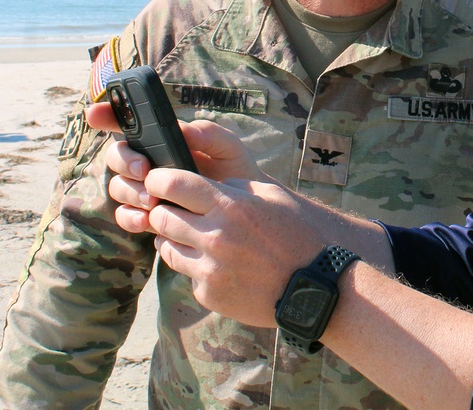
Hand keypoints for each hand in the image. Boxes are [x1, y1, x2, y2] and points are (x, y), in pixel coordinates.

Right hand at [86, 102, 266, 230]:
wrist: (245, 211)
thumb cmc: (236, 171)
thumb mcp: (229, 148)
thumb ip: (209, 134)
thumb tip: (183, 130)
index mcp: (164, 139)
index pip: (129, 123)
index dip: (107, 114)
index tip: (95, 113)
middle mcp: (147, 161)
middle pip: (116, 155)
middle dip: (125, 160)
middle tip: (145, 169)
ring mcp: (143, 188)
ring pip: (118, 186)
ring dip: (131, 191)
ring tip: (155, 200)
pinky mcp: (145, 215)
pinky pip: (125, 215)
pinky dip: (131, 217)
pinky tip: (147, 220)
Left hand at [88, 102, 318, 324]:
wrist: (315, 288)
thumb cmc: (299, 235)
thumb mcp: (273, 197)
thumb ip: (236, 187)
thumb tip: (208, 185)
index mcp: (231, 207)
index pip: (174, 184)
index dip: (158, 179)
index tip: (157, 179)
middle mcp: (215, 237)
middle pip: (161, 216)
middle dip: (161, 209)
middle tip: (170, 209)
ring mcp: (209, 269)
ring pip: (166, 247)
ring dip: (174, 239)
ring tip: (195, 238)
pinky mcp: (208, 294)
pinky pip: (187, 274)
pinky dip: (195, 267)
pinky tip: (218, 265)